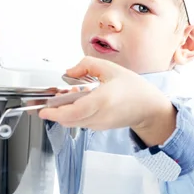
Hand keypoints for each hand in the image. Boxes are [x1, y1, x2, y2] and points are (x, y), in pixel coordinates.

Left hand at [38, 56, 176, 145]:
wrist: (149, 108)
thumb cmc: (133, 89)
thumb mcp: (110, 68)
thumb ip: (86, 65)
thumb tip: (69, 72)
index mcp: (102, 100)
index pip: (73, 112)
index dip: (55, 113)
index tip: (44, 110)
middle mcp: (99, 116)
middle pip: (68, 119)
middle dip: (56, 111)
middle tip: (52, 99)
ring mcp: (99, 125)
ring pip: (73, 122)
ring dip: (66, 111)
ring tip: (71, 95)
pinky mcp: (100, 128)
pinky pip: (81, 122)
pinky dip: (75, 114)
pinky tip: (80, 101)